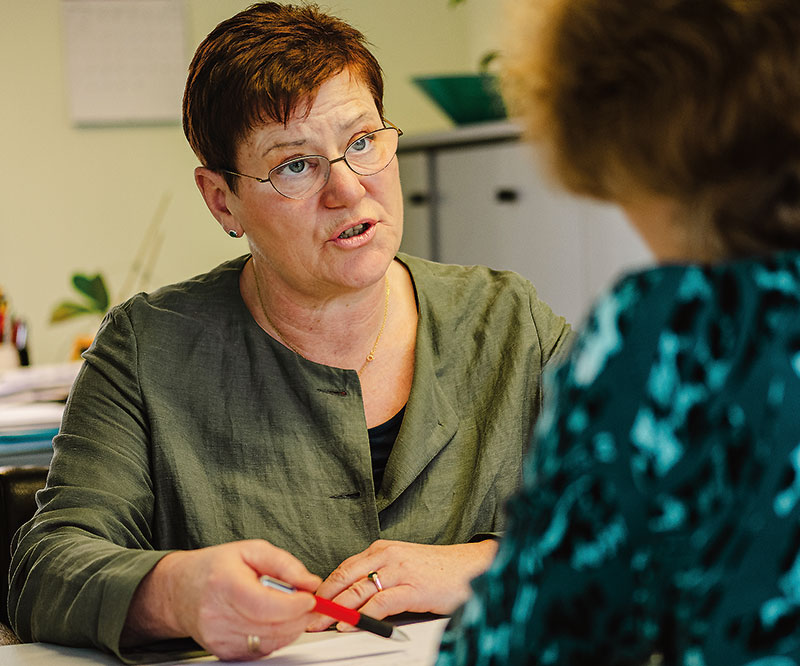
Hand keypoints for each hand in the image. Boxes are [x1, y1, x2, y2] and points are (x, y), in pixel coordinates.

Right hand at [122, 540, 320, 659]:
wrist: (180, 591)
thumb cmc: (215, 568)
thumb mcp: (251, 550)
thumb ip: (284, 564)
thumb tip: (310, 583)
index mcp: (224, 584)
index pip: (265, 605)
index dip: (294, 605)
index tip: (309, 598)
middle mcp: (218, 616)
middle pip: (271, 627)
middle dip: (299, 617)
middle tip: (307, 603)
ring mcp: (219, 638)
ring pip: (270, 642)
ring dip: (290, 628)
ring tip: (291, 609)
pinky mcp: (223, 653)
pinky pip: (261, 651)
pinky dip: (275, 637)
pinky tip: (273, 621)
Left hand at [307, 539, 497, 631]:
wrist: (471, 567)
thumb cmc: (438, 570)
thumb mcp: (403, 566)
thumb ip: (379, 575)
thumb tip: (352, 595)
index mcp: (383, 549)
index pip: (344, 567)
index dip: (325, 587)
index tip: (312, 602)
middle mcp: (387, 555)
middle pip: (345, 577)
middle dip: (324, 599)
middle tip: (309, 616)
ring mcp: (399, 571)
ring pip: (357, 590)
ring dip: (336, 610)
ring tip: (323, 624)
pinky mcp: (413, 588)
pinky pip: (379, 603)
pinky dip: (361, 616)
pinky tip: (350, 624)